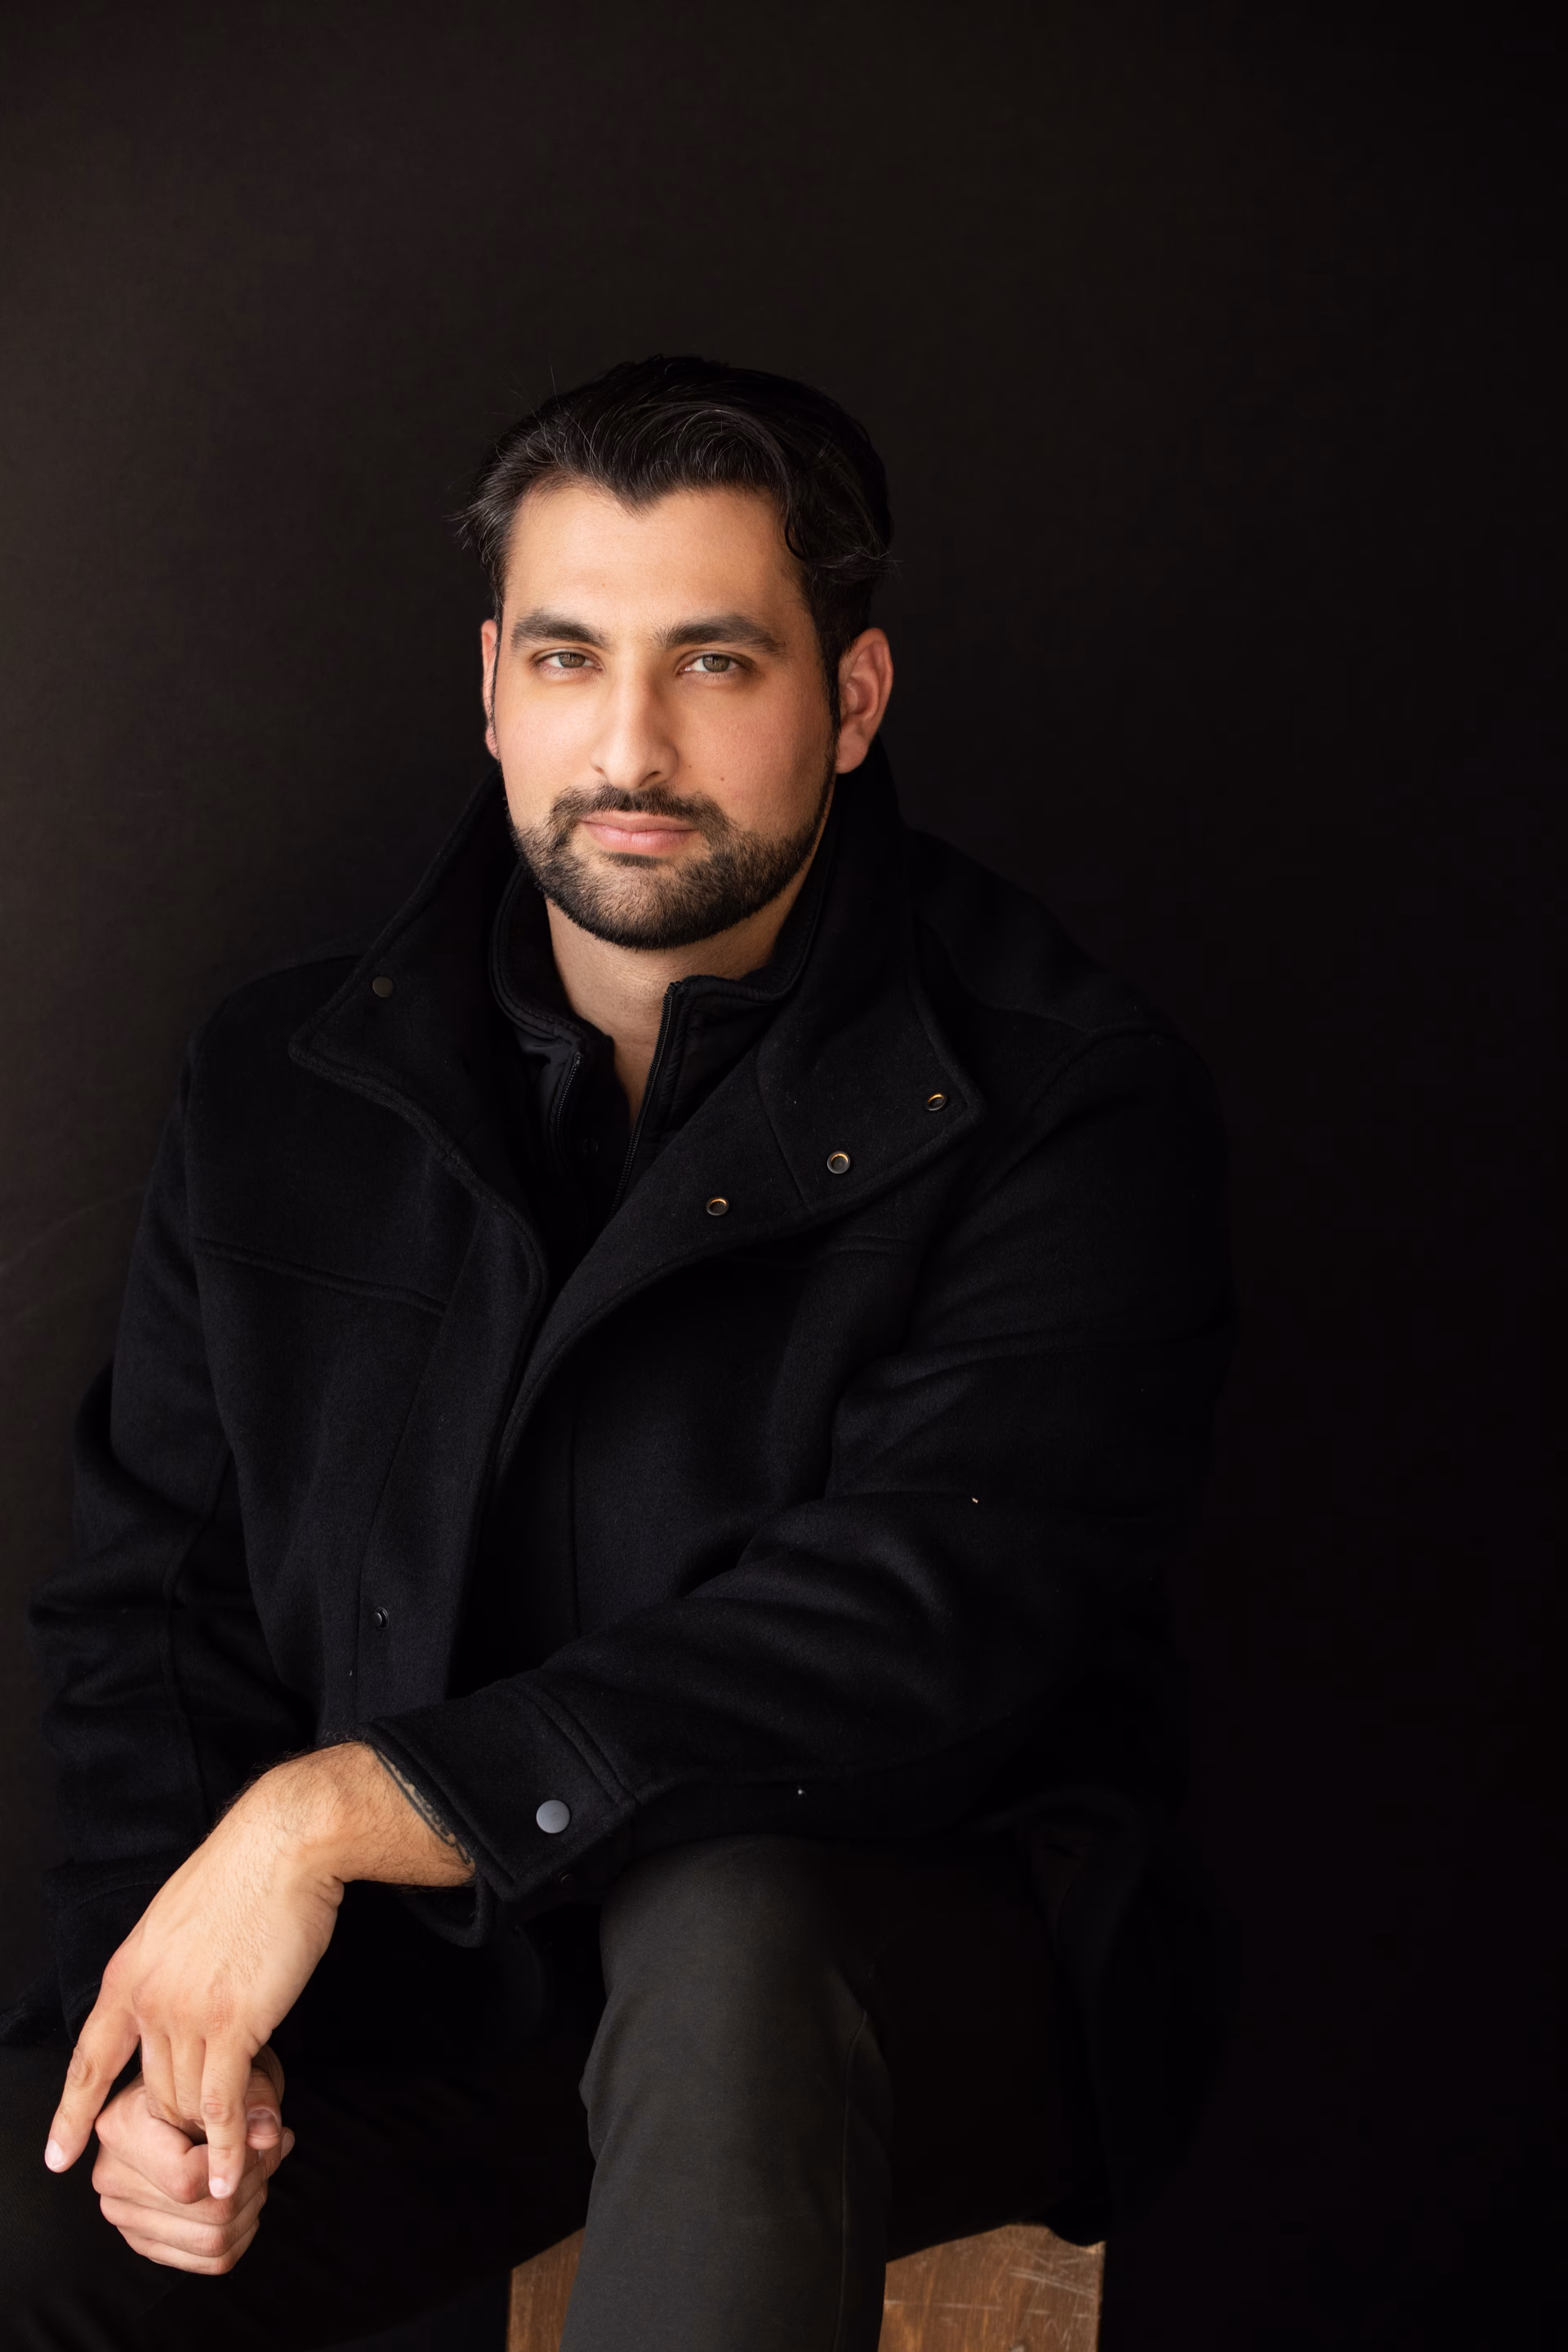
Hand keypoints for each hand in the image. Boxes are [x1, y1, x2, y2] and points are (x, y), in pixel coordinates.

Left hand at [45, 1743, 470, 2200]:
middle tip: (220, 2123)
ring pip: (188, 2101)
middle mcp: (148, 2000)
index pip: (91, 2058)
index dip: (73, 2112)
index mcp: (129, 1972)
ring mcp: (189, 2015)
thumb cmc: (243, 1872)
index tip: (58, 2156)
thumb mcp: (178, 1920)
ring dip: (214, 2127)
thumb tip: (178, 2003)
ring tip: (244, 2140)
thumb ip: (169, 1969)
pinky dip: (228, 2146)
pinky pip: (223, 2105)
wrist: (282, 1844)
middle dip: (184, 2116)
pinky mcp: (235, 2025)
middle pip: (154, 2090)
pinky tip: (232, 2173)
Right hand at [91, 2051, 293, 2272]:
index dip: (240, 2165)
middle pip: (207, 2215)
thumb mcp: (233, 2065)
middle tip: (272, 2150)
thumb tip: (269, 2137)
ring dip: (253, 2207)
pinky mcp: (144, 2239)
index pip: (187, 2179)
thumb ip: (253, 2097)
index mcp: (119, 2127)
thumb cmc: (210, 2071)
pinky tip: (248, 2194)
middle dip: (255, 2184)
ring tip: (261, 2168)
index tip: (264, 2137)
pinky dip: (243, 2232)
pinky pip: (209, 2260)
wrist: (187, 2084)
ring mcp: (123, 2214)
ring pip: (213, 2243)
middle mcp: (110, 2176)